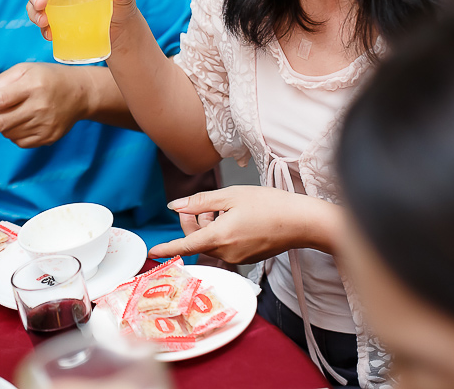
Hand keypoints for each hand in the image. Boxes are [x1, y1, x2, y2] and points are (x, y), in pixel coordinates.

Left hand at [0, 62, 87, 147]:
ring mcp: (44, 125)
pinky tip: (25, 120)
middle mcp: (38, 106)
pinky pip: (19, 141)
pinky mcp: (47, 138)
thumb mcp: (26, 69)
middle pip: (1, 122)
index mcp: (32, 86)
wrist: (80, 93)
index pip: (2, 98)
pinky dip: (14, 132)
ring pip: (8, 132)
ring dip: (1, 125)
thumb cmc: (47, 78)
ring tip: (16, 110)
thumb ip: (2, 81)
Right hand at [25, 0, 139, 41]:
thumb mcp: (125, 0)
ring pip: (38, 5)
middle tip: (40, 5)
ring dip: (34, 12)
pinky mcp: (59, 23)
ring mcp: (60, 7)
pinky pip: (44, 23)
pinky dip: (43, 28)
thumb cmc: (123, 11)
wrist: (122, 36)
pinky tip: (49, 35)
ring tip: (43, 23)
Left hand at [148, 185, 340, 263]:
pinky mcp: (246, 257)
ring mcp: (237, 257)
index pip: (185, 245)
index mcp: (219, 236)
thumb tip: (175, 206)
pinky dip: (221, 232)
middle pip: (197, 240)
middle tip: (197, 204)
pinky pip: (224, 246)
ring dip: (208, 226)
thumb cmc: (269, 205)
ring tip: (222, 206)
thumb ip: (200, 202)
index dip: (167, 248)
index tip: (153, 251)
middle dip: (191, 223)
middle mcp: (226, 252)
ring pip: (210, 242)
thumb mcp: (231, 196)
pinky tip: (234, 217)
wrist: (301, 221)